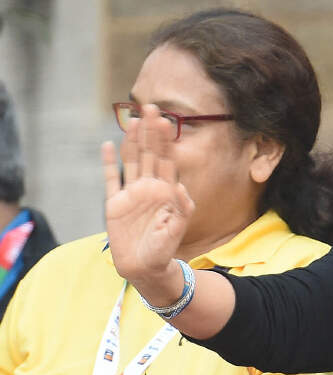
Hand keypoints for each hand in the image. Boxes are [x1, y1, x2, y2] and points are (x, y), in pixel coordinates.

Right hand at [102, 105, 194, 287]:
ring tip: (133, 120)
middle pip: (150, 153)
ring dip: (133, 140)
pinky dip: (109, 162)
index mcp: (167, 190)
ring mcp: (131, 194)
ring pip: (132, 160)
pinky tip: (108, 144)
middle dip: (151, 131)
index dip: (166, 140)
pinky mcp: (114, 204)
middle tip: (150, 107)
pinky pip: (111, 179)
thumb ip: (182, 207)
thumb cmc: (165, 248)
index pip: (167, 159)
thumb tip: (180, 188)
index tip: (166, 120)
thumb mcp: (178, 227)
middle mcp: (149, 187)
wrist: (145, 267)